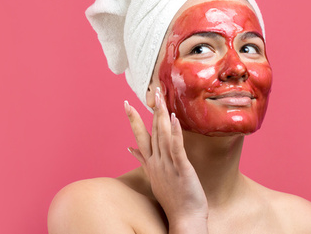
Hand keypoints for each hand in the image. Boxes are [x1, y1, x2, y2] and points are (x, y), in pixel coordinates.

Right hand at [124, 87, 208, 223]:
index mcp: (151, 163)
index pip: (140, 137)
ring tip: (161, 97)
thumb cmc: (173, 199)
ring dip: (161, 116)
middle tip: (149, 90)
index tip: (126, 103)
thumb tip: (129, 149)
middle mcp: (157, 162)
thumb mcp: (154, 177)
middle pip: (150, 131)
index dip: (134, 119)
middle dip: (149, 110)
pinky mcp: (181, 169)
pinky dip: (174, 133)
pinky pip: (176, 148)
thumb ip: (143, 161)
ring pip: (162, 136)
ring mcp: (168, 165)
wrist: (184, 219)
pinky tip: (174, 119)